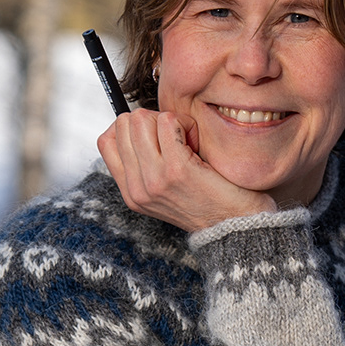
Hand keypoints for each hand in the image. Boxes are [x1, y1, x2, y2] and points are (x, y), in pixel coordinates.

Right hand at [98, 109, 276, 231]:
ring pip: (141, 119)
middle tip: (175, 138)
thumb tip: (140, 123)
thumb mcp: (167, 190)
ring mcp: (154, 179)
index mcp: (131, 192)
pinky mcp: (176, 169)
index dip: (130, 128)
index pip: (107, 140)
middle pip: (123, 124)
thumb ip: (147, 165)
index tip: (155, 137)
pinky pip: (168, 122)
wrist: (237, 226)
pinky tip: (196, 141)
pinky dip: (185, 123)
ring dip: (168, 121)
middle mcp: (137, 188)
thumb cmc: (211, 202)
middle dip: (151, 120)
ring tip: (187, 140)